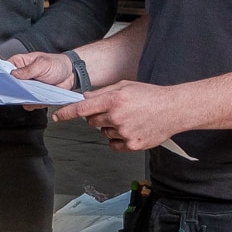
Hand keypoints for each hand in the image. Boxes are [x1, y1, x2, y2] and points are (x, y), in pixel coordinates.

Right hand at [3, 50, 75, 97]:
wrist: (70, 74)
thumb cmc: (56, 64)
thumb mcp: (42, 64)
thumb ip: (28, 70)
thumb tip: (13, 74)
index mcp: (19, 63)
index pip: (4, 69)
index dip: (1, 76)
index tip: (2, 83)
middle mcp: (21, 76)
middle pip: (9, 86)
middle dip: (13, 90)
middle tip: (21, 90)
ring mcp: (27, 87)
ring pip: (18, 97)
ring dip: (25, 98)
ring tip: (35, 94)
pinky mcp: (33, 96)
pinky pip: (29, 104)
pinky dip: (34, 104)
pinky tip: (41, 99)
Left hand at [58, 81, 189, 152]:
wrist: (174, 109)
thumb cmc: (151, 96)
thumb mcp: (125, 86)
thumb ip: (103, 92)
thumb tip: (86, 98)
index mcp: (114, 100)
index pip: (82, 109)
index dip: (66, 113)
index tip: (57, 117)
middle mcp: (117, 117)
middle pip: (91, 122)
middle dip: (97, 117)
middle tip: (114, 111)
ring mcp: (125, 132)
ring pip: (103, 133)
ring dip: (110, 127)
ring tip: (129, 119)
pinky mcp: (132, 145)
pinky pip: (113, 144)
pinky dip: (118, 139)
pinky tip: (131, 129)